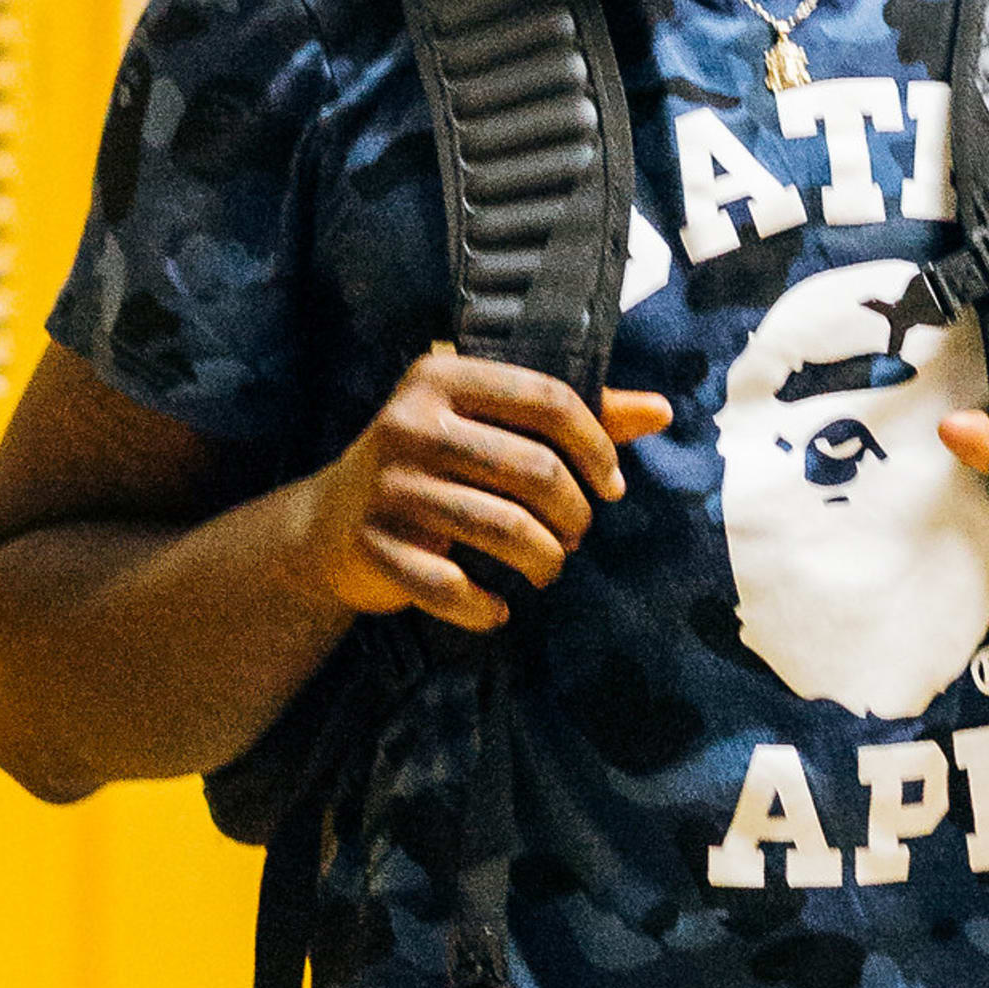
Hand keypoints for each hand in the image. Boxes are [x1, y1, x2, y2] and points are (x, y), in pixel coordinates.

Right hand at [309, 349, 667, 635]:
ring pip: (503, 530)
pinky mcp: (373, 545)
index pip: (548, 399)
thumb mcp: (488, 426)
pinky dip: (486, 609)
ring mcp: (388, 486)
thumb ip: (571, 416)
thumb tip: (660, 410)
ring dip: (543, 561)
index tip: (612, 487)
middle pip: (534, 470)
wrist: (328, 523)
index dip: (596, 448)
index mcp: (443, 377)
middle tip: (575, 535)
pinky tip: (498, 610)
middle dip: (573, 515)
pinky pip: (451, 587)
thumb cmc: (432, 466)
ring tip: (547, 568)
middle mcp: (411, 423)